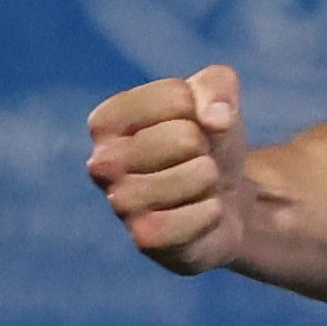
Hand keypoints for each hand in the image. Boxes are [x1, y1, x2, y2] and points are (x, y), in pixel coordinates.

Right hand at [88, 64, 252, 273]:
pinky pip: (202, 214)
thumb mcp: (215, 98)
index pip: (176, 98)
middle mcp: (102, 163)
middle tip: (195, 162)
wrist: (224, 201)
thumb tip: (216, 118)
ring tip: (198, 187)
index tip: (191, 127)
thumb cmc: (208, 142)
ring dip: (212, 180)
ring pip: (198, 174)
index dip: (201, 110)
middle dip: (207, 149)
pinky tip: (201, 214)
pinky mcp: (146, 240)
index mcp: (106, 121)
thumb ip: (218, 85)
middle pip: (186, 137)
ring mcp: (120, 205)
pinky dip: (215, 211)